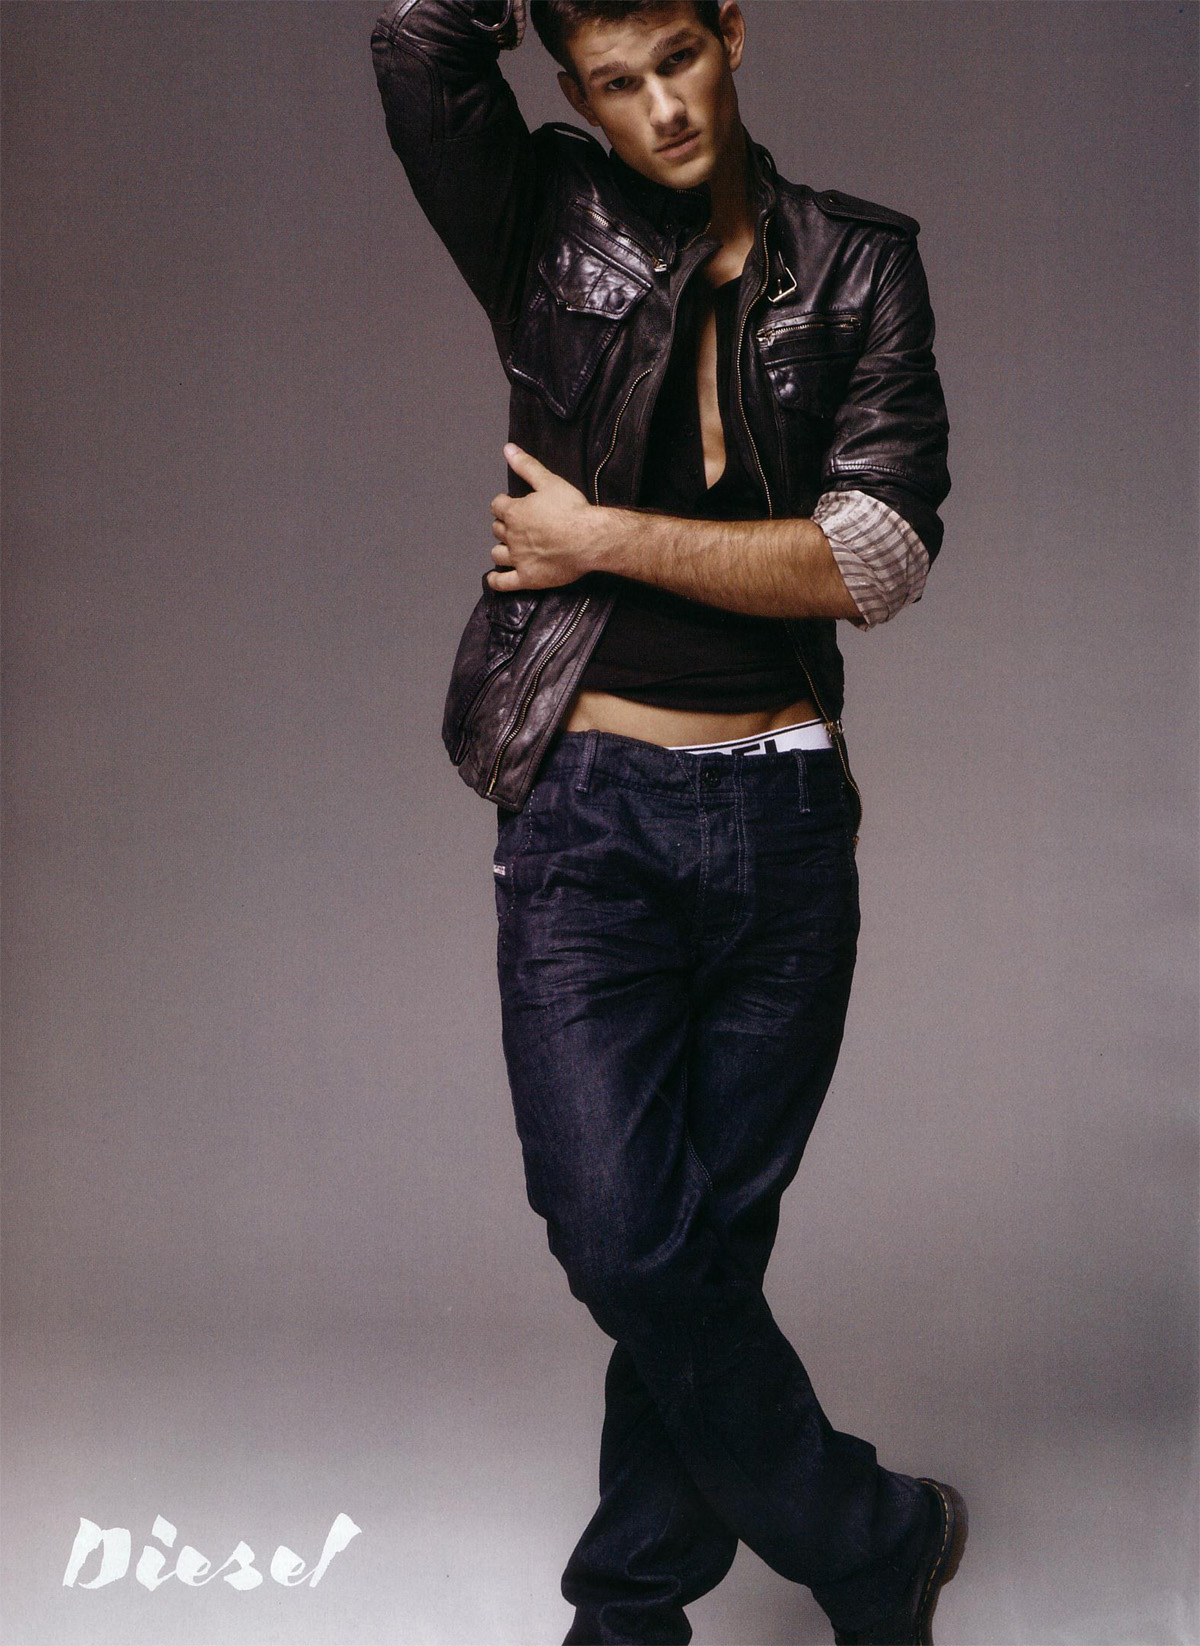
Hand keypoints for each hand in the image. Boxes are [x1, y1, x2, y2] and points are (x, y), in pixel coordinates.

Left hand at [488, 443, 601, 591]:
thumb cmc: (572, 510)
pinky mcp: (528, 578)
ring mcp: (518, 559)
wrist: (589, 539)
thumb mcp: (549, 481)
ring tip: (509, 548)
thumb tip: (508, 449)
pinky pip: (504, 583)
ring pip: (497, 554)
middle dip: (504, 526)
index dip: (504, 504)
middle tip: (519, 526)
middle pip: (497, 529)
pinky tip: (494, 579)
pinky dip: (497, 581)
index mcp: (514, 512)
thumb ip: (526, 466)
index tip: (511, 505)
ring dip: (501, 550)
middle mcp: (512, 536)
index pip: (497, 506)